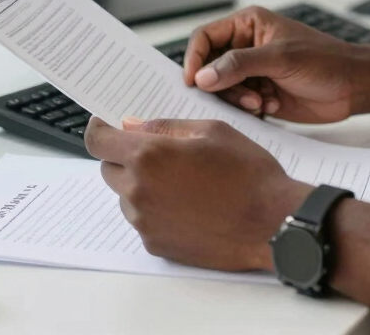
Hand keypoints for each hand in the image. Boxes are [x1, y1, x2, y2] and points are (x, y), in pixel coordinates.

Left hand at [85, 116, 309, 271]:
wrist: (270, 221)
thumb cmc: (247, 172)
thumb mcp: (211, 130)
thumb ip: (166, 127)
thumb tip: (132, 126)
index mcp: (149, 156)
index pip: (98, 141)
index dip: (99, 129)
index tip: (104, 124)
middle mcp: (139, 191)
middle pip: (109, 169)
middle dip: (126, 156)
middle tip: (160, 151)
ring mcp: (145, 222)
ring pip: (126, 195)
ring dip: (142, 183)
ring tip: (184, 179)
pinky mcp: (156, 245)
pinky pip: (143, 219)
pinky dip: (156, 208)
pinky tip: (190, 202)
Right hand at [182, 6, 369, 122]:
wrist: (353, 87)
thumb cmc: (325, 61)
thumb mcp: (280, 58)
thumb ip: (239, 65)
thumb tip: (201, 76)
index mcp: (248, 24)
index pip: (205, 37)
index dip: (194, 58)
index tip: (193, 82)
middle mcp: (247, 46)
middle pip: (209, 66)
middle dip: (221, 85)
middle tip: (244, 97)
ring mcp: (253, 71)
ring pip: (221, 89)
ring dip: (238, 100)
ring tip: (261, 103)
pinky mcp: (260, 93)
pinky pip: (237, 104)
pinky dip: (248, 110)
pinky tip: (270, 107)